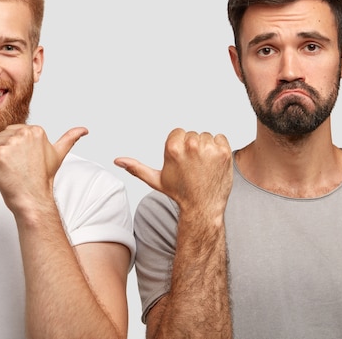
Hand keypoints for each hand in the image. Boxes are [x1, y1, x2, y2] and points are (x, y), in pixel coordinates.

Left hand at [0, 124, 87, 214]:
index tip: (25, 162)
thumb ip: (70, 139)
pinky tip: (3, 174)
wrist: (33, 198)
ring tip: (11, 171)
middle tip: (18, 168)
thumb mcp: (58, 155)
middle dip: (4, 153)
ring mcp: (11, 142)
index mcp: (36, 130)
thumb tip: (85, 130)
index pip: (11, 133)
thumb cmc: (42, 179)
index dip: (14, 149)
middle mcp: (24, 132)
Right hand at [115, 128, 232, 217]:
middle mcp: (191, 145)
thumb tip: (117, 160)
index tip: (182, 162)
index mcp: (173, 148)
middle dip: (192, 147)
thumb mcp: (156, 180)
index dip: (179, 147)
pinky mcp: (224, 152)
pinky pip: (220, 138)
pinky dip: (219, 148)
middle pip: (192, 134)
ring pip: (206, 136)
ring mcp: (209, 148)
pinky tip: (213, 164)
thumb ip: (136, 168)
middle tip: (193, 167)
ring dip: (206, 148)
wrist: (203, 207)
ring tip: (203, 166)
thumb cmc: (180, 193)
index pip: (178, 133)